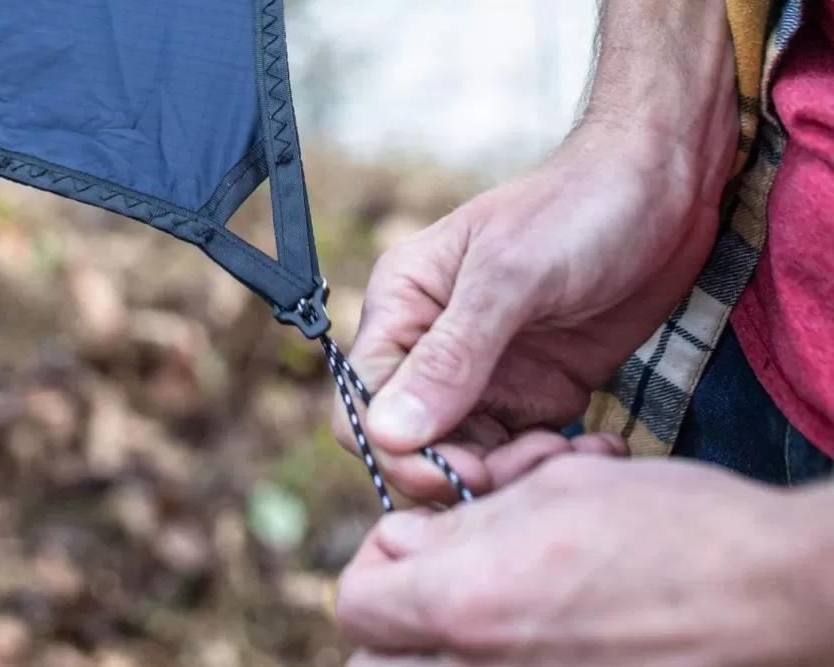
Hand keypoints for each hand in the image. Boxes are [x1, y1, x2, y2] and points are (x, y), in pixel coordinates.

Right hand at [332, 84, 736, 503]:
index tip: (468, 468)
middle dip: (466, 470)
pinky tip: (594, 448)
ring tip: (572, 451)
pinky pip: (519, 454)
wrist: (664, 188)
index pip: (363, 406)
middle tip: (535, 459)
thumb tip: (388, 433)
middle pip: (413, 446)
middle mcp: (430, 347)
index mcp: (402, 308)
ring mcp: (482, 374)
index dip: (403, 452)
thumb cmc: (579, 208)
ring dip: (515, 474)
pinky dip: (550, 465)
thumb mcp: (511, 277)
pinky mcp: (532, 392)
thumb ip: (450, 357)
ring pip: (466, 460)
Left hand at [335, 442, 833, 665]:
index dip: (376, 557)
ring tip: (488, 595)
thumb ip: (458, 524)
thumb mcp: (551, 493)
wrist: (772, 593)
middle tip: (440, 578)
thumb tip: (404, 540)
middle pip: (372, 664)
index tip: (420, 533)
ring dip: (433, 640)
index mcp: (467, 605)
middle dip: (393, 616)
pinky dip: (493, 657)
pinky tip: (542, 618)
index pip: (355, 601)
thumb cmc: (672, 526)